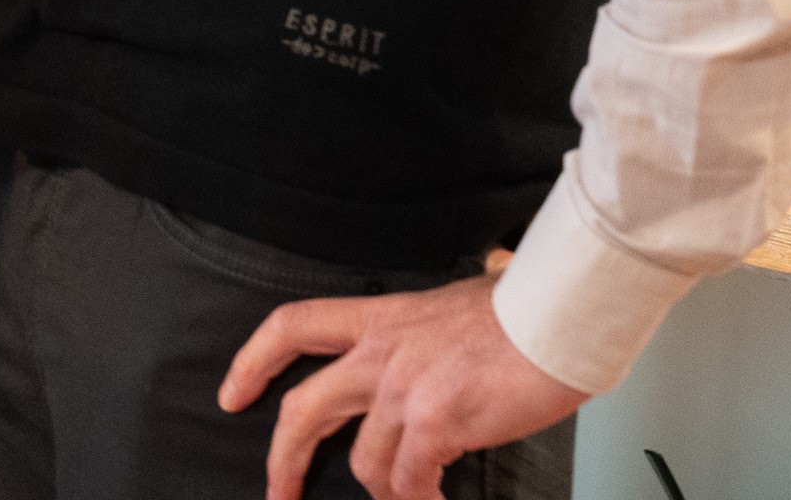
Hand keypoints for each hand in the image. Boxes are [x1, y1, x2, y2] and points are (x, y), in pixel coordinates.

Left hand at [221, 269, 585, 499]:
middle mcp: (379, 353)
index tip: (233, 394)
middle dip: (283, 458)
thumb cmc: (518, 313)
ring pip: (363, 461)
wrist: (556, 316)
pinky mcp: (434, 422)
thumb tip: (428, 360)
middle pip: (304, 408)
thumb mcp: (445, 309)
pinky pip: (408, 481)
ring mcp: (402, 388)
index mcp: (378, 319)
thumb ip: (420, 337)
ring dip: (383, 491)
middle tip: (278, 491)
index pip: (291, 327)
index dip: (253, 361)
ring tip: (405, 499)